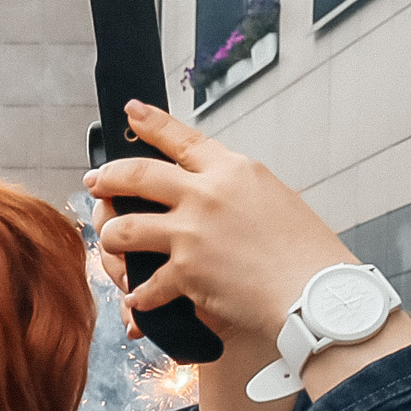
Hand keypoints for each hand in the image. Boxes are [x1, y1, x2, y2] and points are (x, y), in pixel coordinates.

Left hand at [86, 100, 406, 393]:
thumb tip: (199, 191)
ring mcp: (192, 231)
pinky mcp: (185, 269)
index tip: (130, 111)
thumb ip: (231, 191)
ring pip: (124, 227)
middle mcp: (208, 193)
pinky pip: (143, 283)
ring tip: (111, 245)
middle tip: (94, 182)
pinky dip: (141, 296)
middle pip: (137, 175)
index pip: (183, 139)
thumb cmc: (303, 250)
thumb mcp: (272, 199)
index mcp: (235, 170)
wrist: (316, 291)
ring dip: (111, 238)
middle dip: (107, 178)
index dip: (151, 123)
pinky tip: (141, 299)